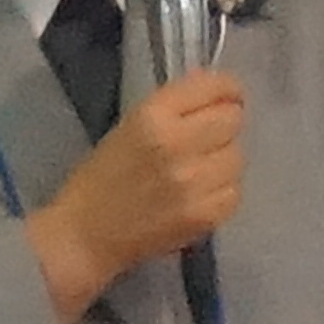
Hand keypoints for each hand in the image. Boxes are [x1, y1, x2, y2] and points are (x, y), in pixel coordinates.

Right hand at [31, 69, 246, 320]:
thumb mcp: (131, 125)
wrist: (85, 236)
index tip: (226, 98)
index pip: (215, 87)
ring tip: (199, 172)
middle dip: (224, 126)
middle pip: (233, 120)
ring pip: (238, 157)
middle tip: (206, 140)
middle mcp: (178, 143)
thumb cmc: (102, 178)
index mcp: (153, 115)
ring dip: (223, 161)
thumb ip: (176, 107)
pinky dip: (222, 193)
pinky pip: (234, 192)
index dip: (227, 90)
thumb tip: (219, 94)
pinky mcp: (204, 215)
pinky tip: (199, 196)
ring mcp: (194, 181)